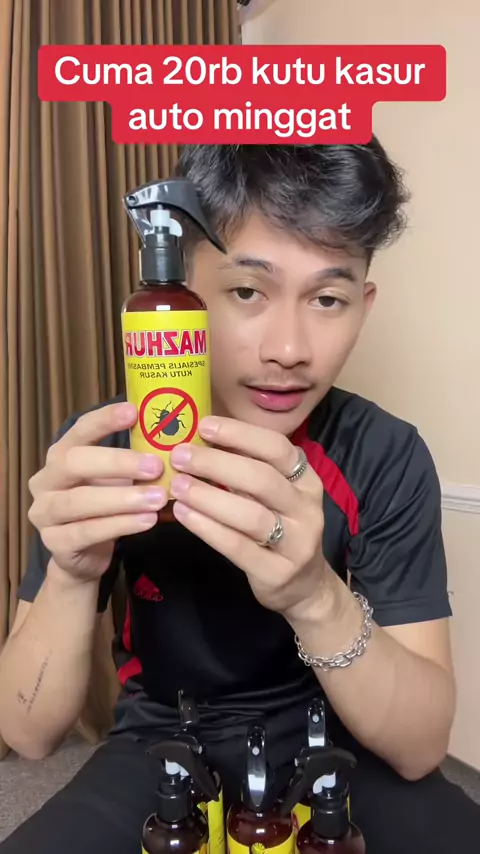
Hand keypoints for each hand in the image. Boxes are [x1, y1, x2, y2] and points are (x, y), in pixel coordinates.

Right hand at [28, 402, 166, 583]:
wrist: (82, 556)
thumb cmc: (103, 508)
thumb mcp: (115, 480)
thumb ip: (133, 463)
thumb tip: (176, 443)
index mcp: (60, 456)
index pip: (79, 430)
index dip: (104, 420)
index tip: (134, 412)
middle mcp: (46, 481)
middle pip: (74, 463)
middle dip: (117, 462)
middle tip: (155, 466)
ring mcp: (45, 513)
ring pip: (79, 501)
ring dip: (122, 499)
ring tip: (158, 498)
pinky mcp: (54, 543)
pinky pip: (87, 531)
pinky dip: (120, 525)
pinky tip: (148, 521)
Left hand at [170, 416, 325, 617]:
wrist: (304, 586)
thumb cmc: (280, 528)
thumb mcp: (275, 495)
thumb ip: (248, 469)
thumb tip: (200, 439)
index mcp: (306, 480)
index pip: (277, 447)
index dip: (240, 434)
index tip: (204, 426)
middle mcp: (306, 508)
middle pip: (262, 478)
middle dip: (217, 463)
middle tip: (180, 456)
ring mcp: (296, 542)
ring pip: (251, 515)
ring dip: (209, 497)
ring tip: (178, 486)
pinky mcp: (277, 572)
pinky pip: (238, 547)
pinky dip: (208, 529)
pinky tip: (184, 515)